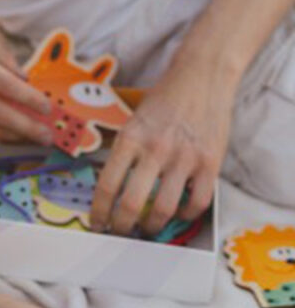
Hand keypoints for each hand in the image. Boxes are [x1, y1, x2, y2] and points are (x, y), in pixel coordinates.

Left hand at [89, 58, 234, 235]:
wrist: (201, 76)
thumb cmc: (165, 99)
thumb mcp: (133, 119)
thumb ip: (125, 150)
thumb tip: (111, 187)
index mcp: (130, 138)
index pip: (107, 185)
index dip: (99, 212)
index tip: (97, 223)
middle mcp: (155, 149)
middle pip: (132, 203)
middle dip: (121, 225)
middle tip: (119, 231)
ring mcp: (184, 157)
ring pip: (164, 209)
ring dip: (152, 226)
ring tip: (147, 228)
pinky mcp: (210, 163)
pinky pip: (197, 203)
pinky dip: (186, 215)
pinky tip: (178, 213)